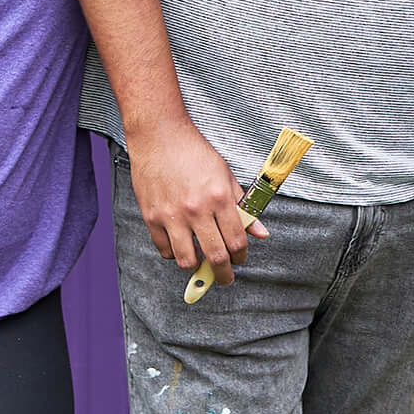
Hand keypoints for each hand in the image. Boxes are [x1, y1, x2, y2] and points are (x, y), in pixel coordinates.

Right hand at [128, 120, 266, 282]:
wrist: (160, 136)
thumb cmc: (195, 153)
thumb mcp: (226, 175)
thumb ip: (243, 206)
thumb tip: (261, 233)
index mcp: (219, 197)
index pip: (236, 241)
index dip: (241, 256)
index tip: (239, 259)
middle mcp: (196, 209)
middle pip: (216, 256)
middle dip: (224, 274)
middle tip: (226, 277)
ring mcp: (172, 215)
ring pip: (187, 260)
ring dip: (197, 267)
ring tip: (200, 261)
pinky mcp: (152, 217)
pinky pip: (164, 250)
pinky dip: (174, 254)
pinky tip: (181, 247)